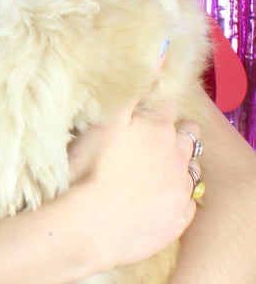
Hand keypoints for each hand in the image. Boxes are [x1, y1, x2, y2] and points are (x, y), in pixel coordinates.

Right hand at [67, 100, 197, 270]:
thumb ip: (131, 91)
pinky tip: (160, 199)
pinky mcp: (178, 221)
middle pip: (189, 136)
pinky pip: (188, 204)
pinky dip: (177, 198)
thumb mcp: (104, 120)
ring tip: (159, 170)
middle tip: (158, 138)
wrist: (91, 225)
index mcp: (159, 129)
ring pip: (192, 170)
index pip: (169, 106)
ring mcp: (181, 190)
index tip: (148, 108)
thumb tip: (157, 58)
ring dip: (181, 165)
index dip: (158, 104)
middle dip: (179, 132)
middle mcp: (178, 157)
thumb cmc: (91, 168)